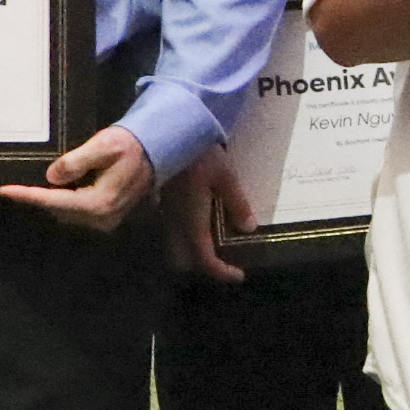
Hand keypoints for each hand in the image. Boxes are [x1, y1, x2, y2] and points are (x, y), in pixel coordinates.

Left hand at [2, 123, 154, 233]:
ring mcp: (107, 221)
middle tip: (17, 186)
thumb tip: (51, 176)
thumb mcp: (102, 146)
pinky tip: (59, 189)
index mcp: (100, 202)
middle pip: (59, 210)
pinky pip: (77, 213)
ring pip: (66, 214)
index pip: (55, 201)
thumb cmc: (130, 145)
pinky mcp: (108, 218)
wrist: (156, 151)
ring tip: (34, 187)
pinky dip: (64, 202)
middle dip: (39, 198)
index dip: (28, 195)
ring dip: (52, 201)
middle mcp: (102, 218)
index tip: (5, 191)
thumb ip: (75, 161)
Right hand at [169, 148, 251, 284]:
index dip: (221, 272)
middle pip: (183, 259)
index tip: (238, 275)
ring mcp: (165, 214)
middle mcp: (176, 224)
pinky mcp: (161, 203)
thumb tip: (248, 228)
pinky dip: (187, 234)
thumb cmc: (198, 155)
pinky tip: (202, 219)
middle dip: (202, 264)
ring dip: (193, 249)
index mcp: (192, 222)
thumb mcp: (225, 177)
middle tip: (224, 258)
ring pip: (175, 245)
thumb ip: (237, 204)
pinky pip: (172, 229)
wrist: (167, 134)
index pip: (204, 259)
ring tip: (216, 239)